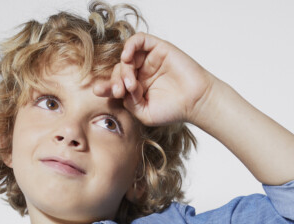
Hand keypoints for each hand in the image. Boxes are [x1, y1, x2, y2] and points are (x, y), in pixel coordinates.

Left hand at [92, 32, 216, 126]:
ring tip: (129, 83)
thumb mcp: (145, 114)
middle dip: (116, 80)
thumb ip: (129, 103)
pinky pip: (139, 40)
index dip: (106, 86)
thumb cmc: (173, 110)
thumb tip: (118, 91)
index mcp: (137, 88)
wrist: (195, 102)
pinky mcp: (159, 48)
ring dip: (123, 68)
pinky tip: (127, 57)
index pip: (117, 83)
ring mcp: (150, 60)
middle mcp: (142, 73)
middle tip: (120, 92)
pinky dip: (130, 45)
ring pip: (127, 56)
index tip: (98, 91)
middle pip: (119, 70)